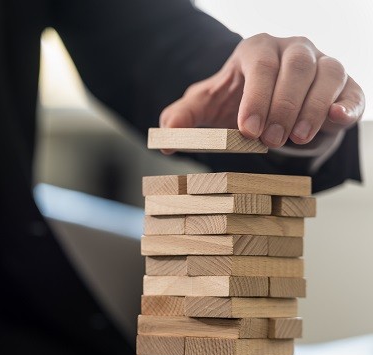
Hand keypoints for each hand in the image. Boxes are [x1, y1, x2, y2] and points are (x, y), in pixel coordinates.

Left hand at [159, 33, 364, 150]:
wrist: (266, 108)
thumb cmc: (235, 102)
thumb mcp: (205, 107)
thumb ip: (182, 117)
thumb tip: (166, 134)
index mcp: (257, 49)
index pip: (261, 64)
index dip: (256, 96)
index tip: (248, 130)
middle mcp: (293, 49)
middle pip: (296, 67)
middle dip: (283, 105)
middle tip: (268, 140)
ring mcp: (322, 63)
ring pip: (329, 74)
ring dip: (313, 108)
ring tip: (294, 139)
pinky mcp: (344, 86)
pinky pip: (353, 91)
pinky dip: (348, 105)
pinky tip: (335, 120)